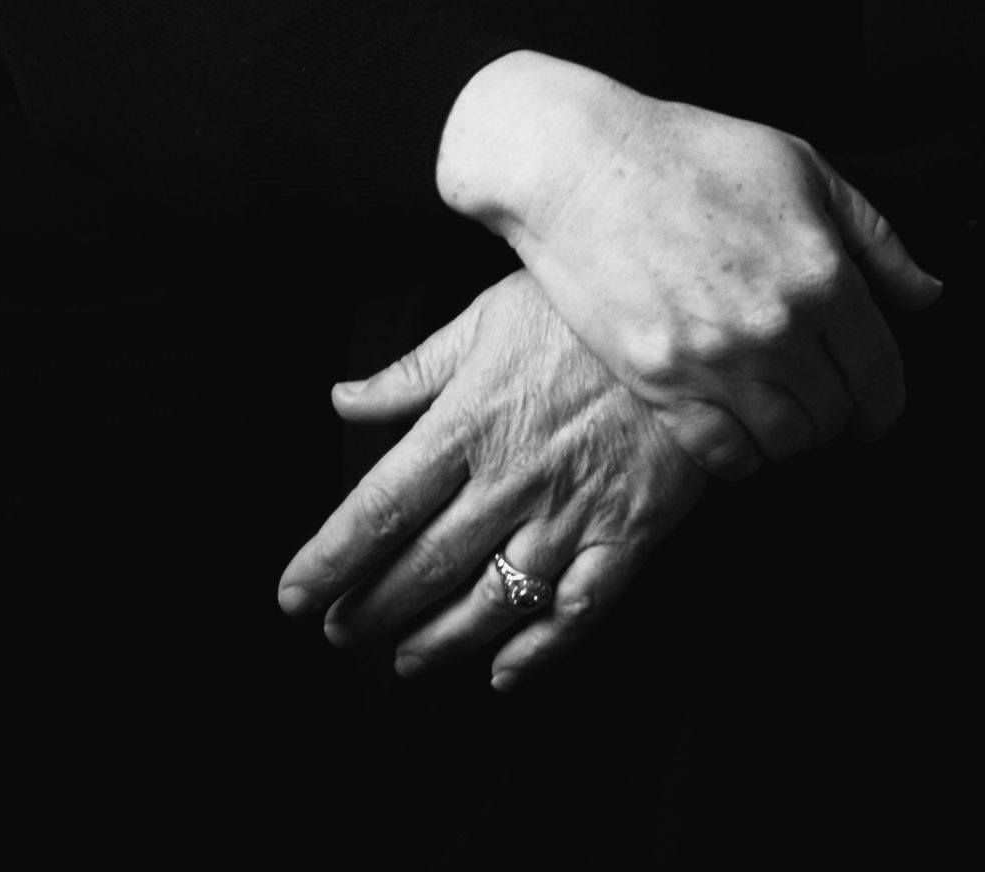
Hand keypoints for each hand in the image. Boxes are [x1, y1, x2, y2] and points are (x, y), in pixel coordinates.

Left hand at [276, 270, 704, 686]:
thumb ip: (414, 370)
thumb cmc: (582, 311)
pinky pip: (576, 611)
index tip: (294, 594)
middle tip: (340, 633)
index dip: (330, 560)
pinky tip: (503, 672)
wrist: (690, 323)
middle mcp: (511, 478)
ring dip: (438, 642)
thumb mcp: (489, 315)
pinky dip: (536, 652)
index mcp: (469, 422)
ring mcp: (571, 512)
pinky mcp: (627, 533)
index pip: (379, 508)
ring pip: (490, 602)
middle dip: (372, 609)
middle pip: (424, 566)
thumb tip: (344, 399)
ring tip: (405, 659)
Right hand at [438, 55, 942, 478]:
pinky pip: (722, 455)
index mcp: (822, 274)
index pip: (881, 376)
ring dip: (790, 433)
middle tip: (821, 394)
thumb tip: (927, 295)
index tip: (876, 408)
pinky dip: (739, 452)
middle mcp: (776, 328)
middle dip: (838, 412)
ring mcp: (715, 360)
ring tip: (779, 406)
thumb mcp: (802, 168)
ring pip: (784, 443)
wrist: (581, 163)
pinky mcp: (660, 382)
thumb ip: (876, 238)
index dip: (886, 402)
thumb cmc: (690, 151)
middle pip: (835, 417)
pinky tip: (735, 421)